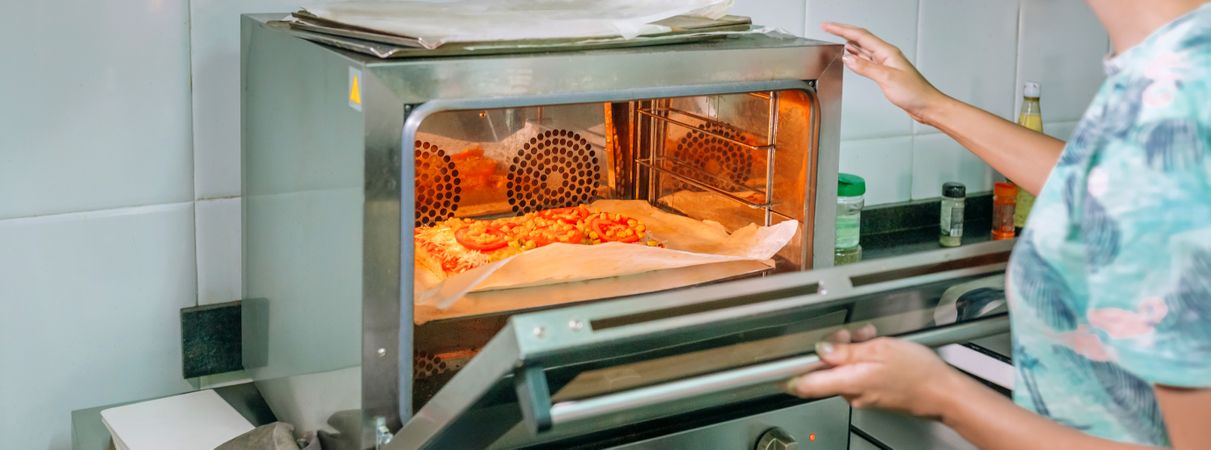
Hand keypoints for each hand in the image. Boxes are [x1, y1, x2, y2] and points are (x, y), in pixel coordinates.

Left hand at [786, 336, 962, 418]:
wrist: (943, 392)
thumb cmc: (917, 372)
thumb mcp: (880, 350)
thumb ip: (846, 350)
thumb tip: (821, 348)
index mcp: (849, 381)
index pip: (806, 384)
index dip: (787, 374)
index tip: (773, 366)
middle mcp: (851, 393)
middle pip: (826, 368)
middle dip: (836, 346)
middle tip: (855, 334)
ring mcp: (861, 395)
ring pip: (842, 367)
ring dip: (853, 349)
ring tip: (873, 339)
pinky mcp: (871, 393)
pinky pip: (856, 372)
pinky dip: (863, 358)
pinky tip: (878, 349)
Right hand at [822, 22, 949, 123]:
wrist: (927, 105)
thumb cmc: (914, 93)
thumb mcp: (887, 78)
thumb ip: (866, 68)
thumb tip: (848, 58)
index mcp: (887, 52)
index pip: (860, 36)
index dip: (842, 30)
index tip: (828, 26)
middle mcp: (886, 55)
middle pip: (861, 38)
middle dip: (843, 32)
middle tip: (828, 28)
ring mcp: (886, 63)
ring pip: (863, 48)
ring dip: (848, 42)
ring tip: (835, 38)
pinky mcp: (885, 73)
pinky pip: (867, 59)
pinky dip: (856, 55)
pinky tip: (851, 56)